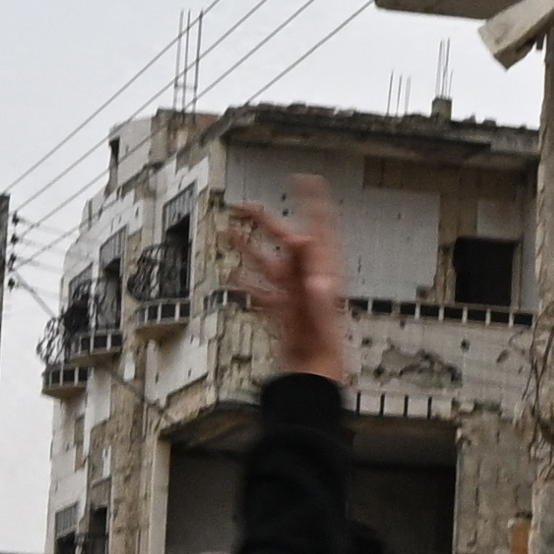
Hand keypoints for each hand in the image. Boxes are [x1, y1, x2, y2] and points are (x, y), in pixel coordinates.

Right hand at [210, 182, 349, 380]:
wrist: (317, 374)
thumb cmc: (327, 344)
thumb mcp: (321, 306)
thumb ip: (312, 272)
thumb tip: (306, 244)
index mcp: (323, 272)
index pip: (320, 229)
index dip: (313, 202)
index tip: (304, 179)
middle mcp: (307, 278)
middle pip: (284, 240)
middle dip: (264, 220)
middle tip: (245, 203)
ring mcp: (292, 294)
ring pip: (265, 263)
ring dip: (245, 248)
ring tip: (226, 232)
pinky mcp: (281, 312)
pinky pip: (259, 292)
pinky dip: (244, 283)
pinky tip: (230, 274)